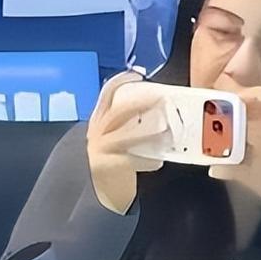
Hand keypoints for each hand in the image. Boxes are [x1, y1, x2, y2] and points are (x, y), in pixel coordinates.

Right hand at [87, 72, 167, 214]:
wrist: (91, 184)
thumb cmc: (108, 155)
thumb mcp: (109, 134)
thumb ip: (124, 122)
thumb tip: (153, 109)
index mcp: (98, 120)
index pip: (107, 94)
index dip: (121, 81)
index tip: (138, 75)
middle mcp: (97, 131)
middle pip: (120, 111)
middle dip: (143, 103)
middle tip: (163, 101)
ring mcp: (103, 147)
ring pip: (129, 136)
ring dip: (152, 134)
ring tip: (169, 134)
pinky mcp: (110, 165)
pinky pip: (134, 160)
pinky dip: (149, 161)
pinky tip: (159, 162)